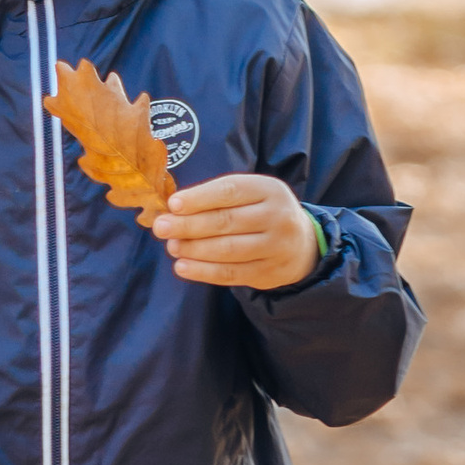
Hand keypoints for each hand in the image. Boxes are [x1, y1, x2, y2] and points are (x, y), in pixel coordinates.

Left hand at [144, 175, 319, 292]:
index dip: (199, 198)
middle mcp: (276, 217)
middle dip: (189, 225)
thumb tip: (173, 207)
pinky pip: (233, 275)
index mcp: (268, 189)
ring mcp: (276, 248)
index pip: (229, 191)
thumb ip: (218, 197)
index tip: (173, 204)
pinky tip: (183, 267)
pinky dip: (204, 272)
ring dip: (194, 249)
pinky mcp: (270, 274)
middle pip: (226, 222)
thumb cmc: (262, 211)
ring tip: (171, 246)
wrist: (303, 244)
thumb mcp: (251, 193)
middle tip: (161, 228)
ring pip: (228, 250)